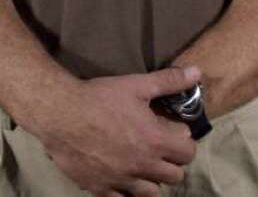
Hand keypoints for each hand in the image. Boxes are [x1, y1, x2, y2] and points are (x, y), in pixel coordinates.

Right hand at [32, 66, 199, 195]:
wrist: (61, 113)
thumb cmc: (99, 98)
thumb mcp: (136, 85)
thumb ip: (169, 81)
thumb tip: (197, 73)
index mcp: (155, 141)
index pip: (188, 153)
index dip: (183, 142)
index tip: (172, 133)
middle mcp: (142, 166)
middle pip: (174, 176)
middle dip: (170, 162)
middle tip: (158, 148)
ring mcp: (121, 181)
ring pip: (152, 194)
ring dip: (152, 180)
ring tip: (142, 165)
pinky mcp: (101, 188)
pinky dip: (127, 192)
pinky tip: (122, 178)